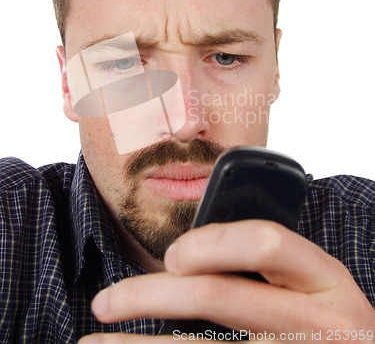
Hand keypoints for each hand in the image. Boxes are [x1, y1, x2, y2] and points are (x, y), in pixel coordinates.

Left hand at [78, 220, 374, 342]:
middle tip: (105, 302)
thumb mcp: (311, 283)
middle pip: (219, 296)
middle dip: (150, 295)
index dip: (212, 243)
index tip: (171, 256)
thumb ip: (268, 263)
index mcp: (323, 277)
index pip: (266, 243)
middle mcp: (319, 321)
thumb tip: (187, 254)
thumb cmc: (327, 319)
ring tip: (95, 342)